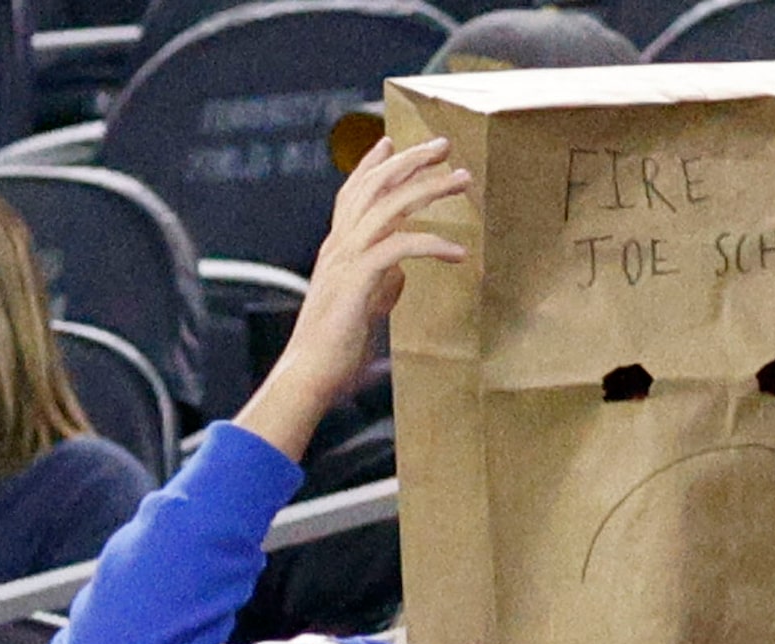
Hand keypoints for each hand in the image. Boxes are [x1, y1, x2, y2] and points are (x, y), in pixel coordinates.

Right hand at [239, 137, 468, 460]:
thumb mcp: (365, 305)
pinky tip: (459, 252)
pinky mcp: (358, 278)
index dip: (373, 164)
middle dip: (409, 161)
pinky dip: (431, 244)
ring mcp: (346, 258)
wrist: (312, 371)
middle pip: (373, 186)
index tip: (393, 141)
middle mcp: (338, 243)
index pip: (354, 192)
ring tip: (462, 179)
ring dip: (428, 189)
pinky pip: (400, 248)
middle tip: (442, 145)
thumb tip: (402, 272)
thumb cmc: (338, 345)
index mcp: (338, 247)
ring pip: (388, 206)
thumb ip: (381, 283)